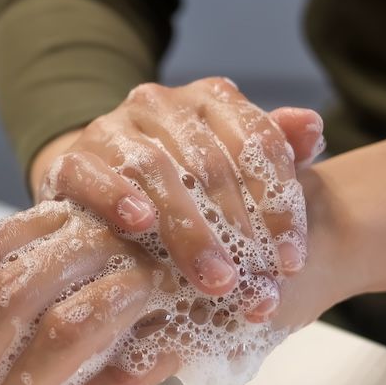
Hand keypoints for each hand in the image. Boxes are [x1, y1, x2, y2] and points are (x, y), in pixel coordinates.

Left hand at [0, 199, 341, 384]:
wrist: (301, 229)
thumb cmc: (193, 240)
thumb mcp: (114, 250)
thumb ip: (54, 277)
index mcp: (76, 212)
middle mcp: (104, 232)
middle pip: (12, 294)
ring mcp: (149, 269)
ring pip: (64, 331)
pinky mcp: (194, 312)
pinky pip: (127, 364)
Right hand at [31, 79, 324, 307]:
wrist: (100, 183)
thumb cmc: (183, 184)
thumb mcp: (236, 168)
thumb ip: (278, 152)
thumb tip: (313, 127)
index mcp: (211, 100)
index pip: (257, 141)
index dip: (279, 202)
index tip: (292, 260)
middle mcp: (161, 103)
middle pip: (209, 163)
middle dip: (238, 230)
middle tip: (255, 284)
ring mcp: (113, 127)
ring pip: (156, 171)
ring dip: (189, 230)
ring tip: (214, 279)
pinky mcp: (72, 158)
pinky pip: (92, 173)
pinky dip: (116, 196)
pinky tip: (140, 225)